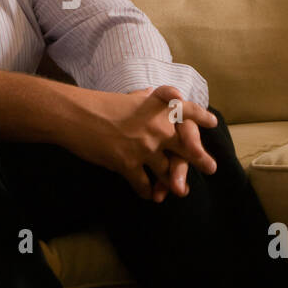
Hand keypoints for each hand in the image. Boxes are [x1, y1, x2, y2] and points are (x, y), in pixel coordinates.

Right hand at [65, 85, 215, 201]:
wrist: (75, 116)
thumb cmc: (100, 105)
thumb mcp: (129, 98)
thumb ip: (147, 99)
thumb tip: (155, 93)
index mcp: (157, 109)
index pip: (186, 111)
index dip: (201, 117)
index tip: (212, 123)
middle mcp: (156, 128)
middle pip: (186, 147)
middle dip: (200, 159)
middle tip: (211, 168)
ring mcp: (144, 148)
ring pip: (167, 171)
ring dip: (173, 183)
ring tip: (180, 191)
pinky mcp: (128, 164)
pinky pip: (144, 184)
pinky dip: (147, 192)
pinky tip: (149, 195)